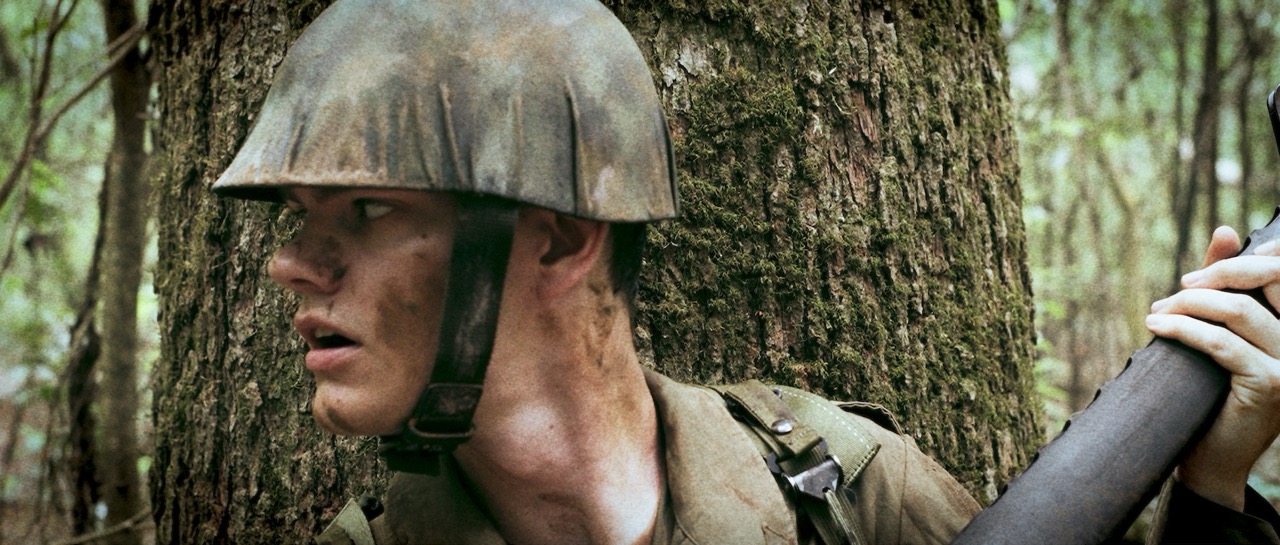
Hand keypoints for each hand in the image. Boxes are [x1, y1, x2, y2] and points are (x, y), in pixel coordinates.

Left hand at [1145, 226, 1279, 509]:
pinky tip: (1155, 328)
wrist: (1212, 457)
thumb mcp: (1222, 330)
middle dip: (1215, 275)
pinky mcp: (1271, 384)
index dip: (1246, 259)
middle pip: (1268, 280)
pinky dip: (1183, 330)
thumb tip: (1226, 230)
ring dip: (1188, 305)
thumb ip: (1228, 284)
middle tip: (1175, 290)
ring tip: (1157, 314)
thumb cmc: (1213, 389)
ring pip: (1238, 311)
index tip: (1198, 274)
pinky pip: (1222, 343)